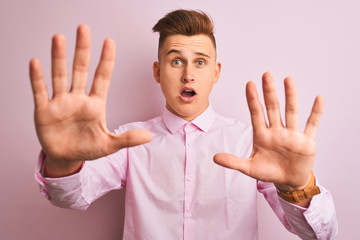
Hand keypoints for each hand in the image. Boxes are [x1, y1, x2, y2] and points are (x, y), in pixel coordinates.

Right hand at [29, 25, 151, 175]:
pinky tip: (36, 63)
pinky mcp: (44, 111)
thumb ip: (127, 139)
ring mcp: (61, 103)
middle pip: (80, 70)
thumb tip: (149, 137)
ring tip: (59, 38)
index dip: (106, 60)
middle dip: (82, 50)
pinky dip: (37, 78)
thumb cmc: (88, 148)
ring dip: (59, 57)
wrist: (67, 158)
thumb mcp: (109, 145)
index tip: (109, 41)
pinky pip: (40, 91)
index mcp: (95, 104)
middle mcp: (78, 99)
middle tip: (84, 28)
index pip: (102, 77)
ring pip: (60, 75)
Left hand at [214, 72, 323, 190]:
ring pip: (291, 112)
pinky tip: (318, 99)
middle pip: (272, 108)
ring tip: (288, 80)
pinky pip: (312, 124)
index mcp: (262, 135)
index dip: (253, 99)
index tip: (249, 84)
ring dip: (290, 96)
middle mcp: (277, 131)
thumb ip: (233, 162)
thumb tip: (215, 158)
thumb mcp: (249, 168)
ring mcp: (292, 135)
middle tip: (266, 75)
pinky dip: (316, 112)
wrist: (288, 182)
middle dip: (269, 92)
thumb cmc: (269, 172)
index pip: (256, 113)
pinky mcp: (307, 141)